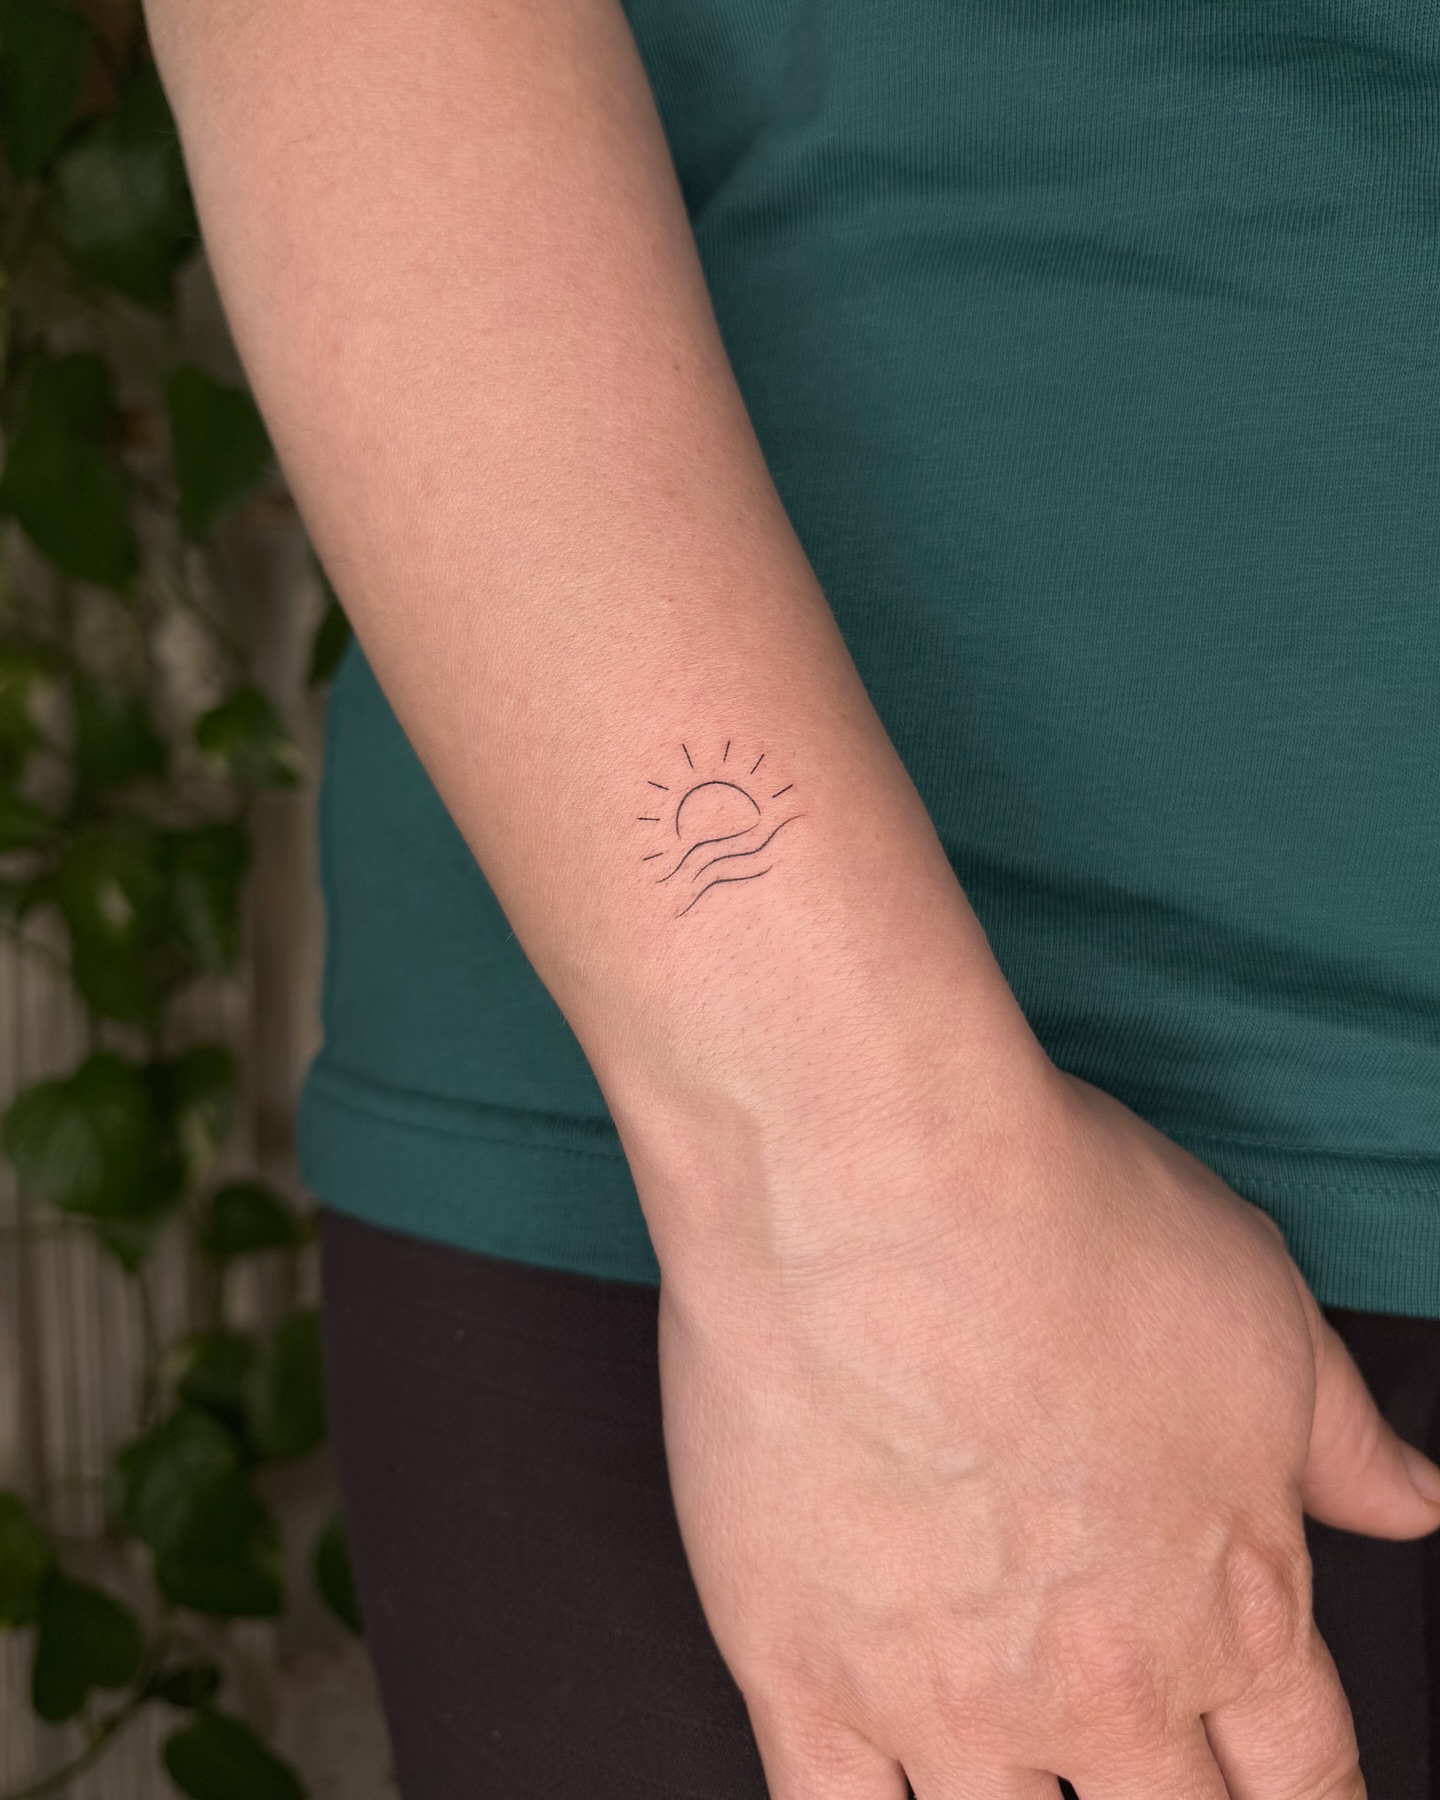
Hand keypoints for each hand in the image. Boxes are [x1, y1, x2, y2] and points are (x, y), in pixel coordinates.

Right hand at [654, 1065, 1439, 1798]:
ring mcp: (943, 1695)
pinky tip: (885, 1775)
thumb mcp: (1261, 1313)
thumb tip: (1408, 1500)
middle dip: (1174, 1797)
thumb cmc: (1064, 1224)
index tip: (1274, 1777)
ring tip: (1007, 1748)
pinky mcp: (802, 1668)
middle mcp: (1100, 1684)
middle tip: (1138, 1753)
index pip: (1306, 1775)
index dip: (1304, 1792)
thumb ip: (1340, 1439)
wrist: (878, 1185)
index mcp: (1231, 1608)